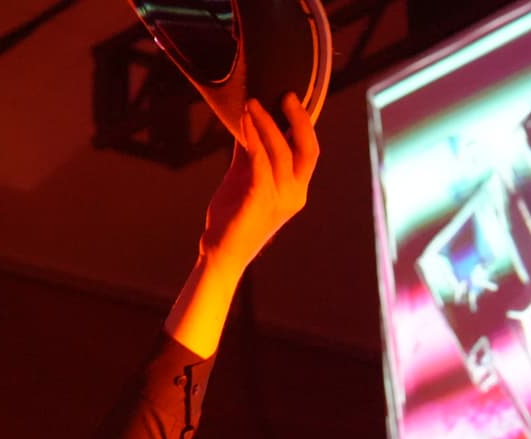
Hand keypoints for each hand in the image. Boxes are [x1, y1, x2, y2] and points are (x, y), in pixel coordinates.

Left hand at [198, 94, 319, 274]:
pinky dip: (253, 138)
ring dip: (265, 123)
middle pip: (307, 148)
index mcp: (296, 189)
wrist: (220, 252)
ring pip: (280, 150)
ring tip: (251, 104)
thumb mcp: (245, 179)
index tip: (292, 99)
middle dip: (297, 118)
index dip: (304, 124)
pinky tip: (243, 122)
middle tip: (284, 94)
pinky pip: (260, 161)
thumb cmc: (233, 217)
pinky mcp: (260, 199)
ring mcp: (280, 198)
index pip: (310, 151)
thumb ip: (250, 153)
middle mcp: (295, 193)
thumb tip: (248, 121)